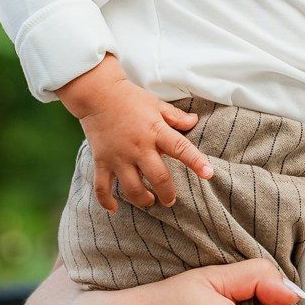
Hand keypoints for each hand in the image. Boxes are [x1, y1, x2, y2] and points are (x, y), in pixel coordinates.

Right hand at [56, 56, 211, 209]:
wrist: (97, 94)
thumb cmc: (129, 98)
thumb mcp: (156, 104)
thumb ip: (175, 116)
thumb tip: (194, 121)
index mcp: (155, 131)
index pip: (181, 148)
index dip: (196, 162)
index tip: (208, 174)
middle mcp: (138, 147)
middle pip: (158, 177)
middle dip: (167, 193)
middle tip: (170, 200)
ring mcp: (119, 157)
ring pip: (132, 188)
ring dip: (143, 200)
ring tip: (149, 200)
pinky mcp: (101, 161)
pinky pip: (102, 187)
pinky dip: (107, 201)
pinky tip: (114, 209)